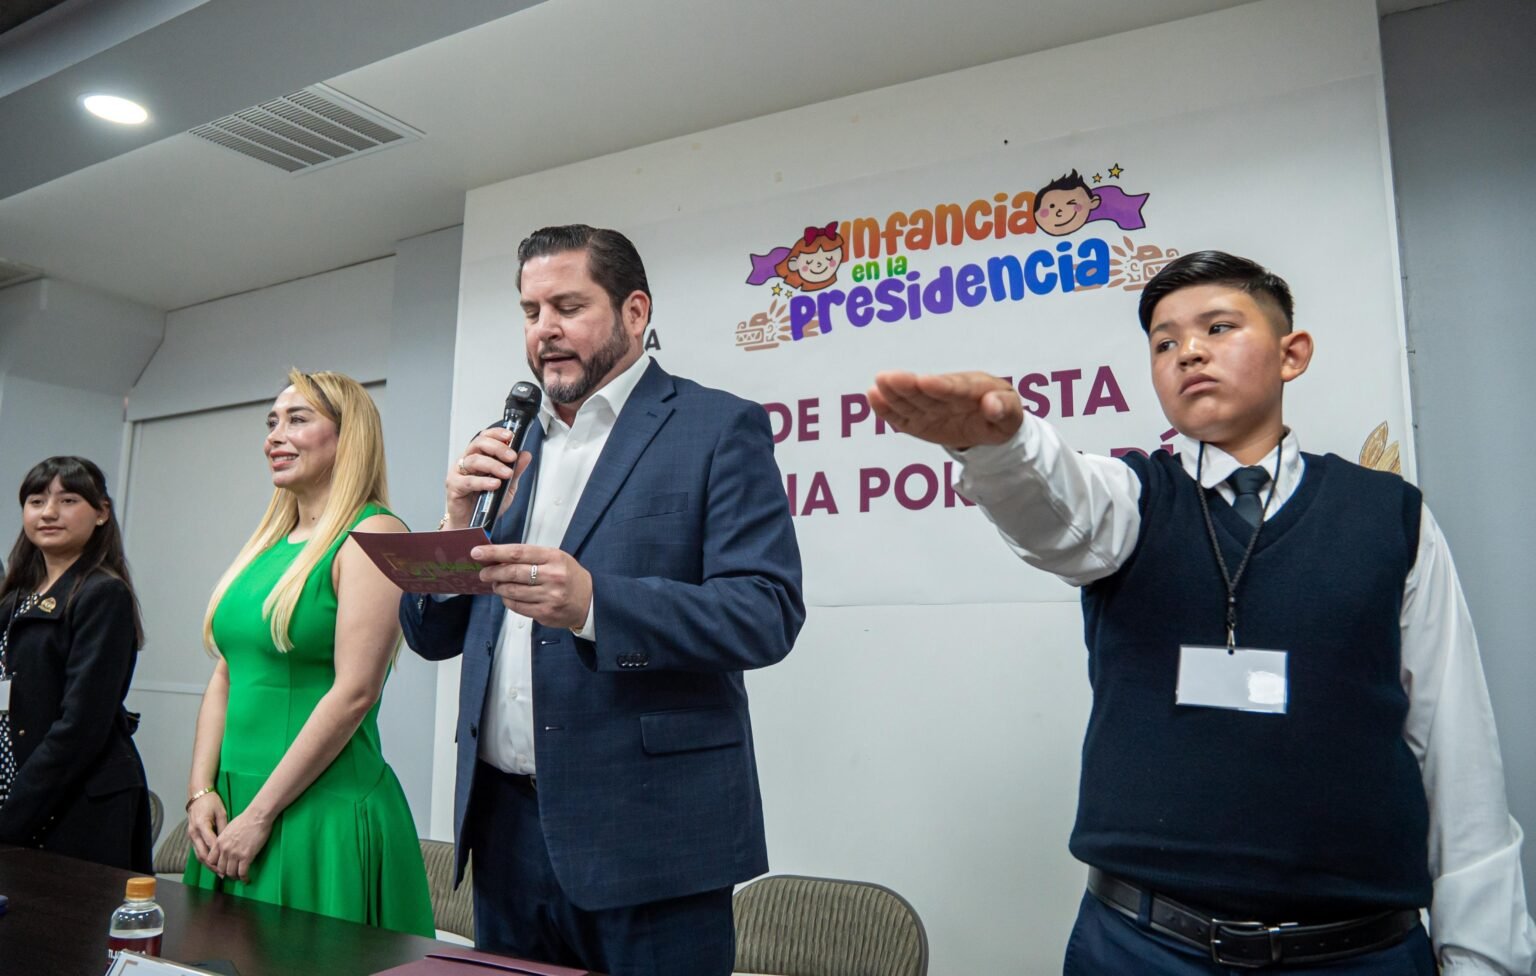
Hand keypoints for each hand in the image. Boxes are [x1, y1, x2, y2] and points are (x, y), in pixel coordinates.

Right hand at [186, 790, 227, 868]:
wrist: (198, 795)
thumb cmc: (212, 802)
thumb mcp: (221, 812)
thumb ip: (224, 828)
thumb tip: (231, 843)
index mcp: (202, 826)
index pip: (211, 845)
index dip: (220, 856)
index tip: (229, 864)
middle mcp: (194, 833)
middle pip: (203, 854)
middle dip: (213, 865)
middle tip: (224, 874)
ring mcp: (191, 835)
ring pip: (199, 855)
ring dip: (208, 865)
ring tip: (220, 872)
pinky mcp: (192, 836)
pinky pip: (198, 851)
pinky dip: (205, 859)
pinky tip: (213, 864)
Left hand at [206, 808, 273, 882]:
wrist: (257, 816)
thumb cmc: (246, 819)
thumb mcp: (229, 828)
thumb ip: (224, 839)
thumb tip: (226, 846)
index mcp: (219, 842)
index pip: (211, 860)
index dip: (216, 866)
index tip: (222, 867)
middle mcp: (224, 849)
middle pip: (221, 868)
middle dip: (226, 873)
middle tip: (232, 874)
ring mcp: (235, 854)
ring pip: (231, 873)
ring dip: (235, 877)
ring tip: (240, 877)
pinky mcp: (246, 856)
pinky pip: (242, 872)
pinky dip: (244, 878)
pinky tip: (247, 879)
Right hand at [445, 428, 532, 528]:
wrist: (472, 524)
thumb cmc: (485, 504)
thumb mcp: (507, 486)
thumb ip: (515, 471)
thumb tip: (526, 455)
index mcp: (479, 457)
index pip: (485, 438)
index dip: (496, 434)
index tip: (510, 436)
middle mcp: (467, 462)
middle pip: (479, 444)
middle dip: (498, 448)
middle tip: (511, 456)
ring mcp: (458, 473)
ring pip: (474, 460)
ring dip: (493, 465)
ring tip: (507, 473)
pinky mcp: (454, 486)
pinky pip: (469, 481)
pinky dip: (483, 481)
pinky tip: (494, 484)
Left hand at [472, 543, 592, 630]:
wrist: (589, 601)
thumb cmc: (569, 576)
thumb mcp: (556, 558)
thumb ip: (530, 557)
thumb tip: (498, 559)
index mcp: (554, 557)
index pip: (518, 553)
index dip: (494, 552)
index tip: (477, 552)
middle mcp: (552, 576)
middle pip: (512, 573)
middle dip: (492, 572)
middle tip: (483, 573)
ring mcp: (549, 596)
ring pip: (512, 591)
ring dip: (499, 587)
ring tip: (496, 584)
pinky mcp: (545, 613)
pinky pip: (517, 606)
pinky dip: (508, 600)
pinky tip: (507, 596)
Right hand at [867, 370, 1022, 448]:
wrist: (989, 421)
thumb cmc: (1002, 412)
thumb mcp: (1013, 414)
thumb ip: (1005, 408)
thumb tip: (992, 406)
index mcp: (970, 389)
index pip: (952, 388)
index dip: (938, 386)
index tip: (923, 381)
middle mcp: (945, 394)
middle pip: (925, 392)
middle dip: (907, 386)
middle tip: (887, 377)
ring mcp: (930, 407)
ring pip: (910, 402)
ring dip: (893, 394)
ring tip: (878, 385)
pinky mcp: (918, 421)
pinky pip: (902, 416)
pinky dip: (888, 410)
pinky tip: (874, 397)